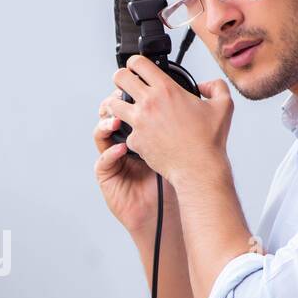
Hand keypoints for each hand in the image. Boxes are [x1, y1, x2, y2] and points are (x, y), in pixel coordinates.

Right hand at [94, 93, 171, 236]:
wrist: (163, 212)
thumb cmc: (170, 182)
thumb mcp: (178, 150)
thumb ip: (183, 128)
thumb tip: (196, 100)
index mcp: (140, 133)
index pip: (131, 106)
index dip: (131, 95)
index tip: (140, 85)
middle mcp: (123, 142)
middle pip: (110, 114)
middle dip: (113, 103)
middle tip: (121, 97)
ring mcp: (113, 158)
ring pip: (100, 134)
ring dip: (106, 124)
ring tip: (117, 121)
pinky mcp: (107, 175)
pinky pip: (102, 160)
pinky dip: (110, 153)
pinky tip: (121, 149)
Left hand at [102, 55, 233, 186]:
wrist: (198, 169)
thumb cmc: (210, 140)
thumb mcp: (224, 105)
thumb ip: (216, 86)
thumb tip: (205, 85)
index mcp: (166, 90)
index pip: (138, 63)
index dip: (134, 62)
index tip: (136, 66)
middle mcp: (148, 103)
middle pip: (119, 78)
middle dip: (121, 78)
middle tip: (125, 83)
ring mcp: (139, 123)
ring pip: (112, 104)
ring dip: (117, 103)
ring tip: (124, 107)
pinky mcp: (135, 141)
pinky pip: (125, 132)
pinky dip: (132, 133)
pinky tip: (141, 135)